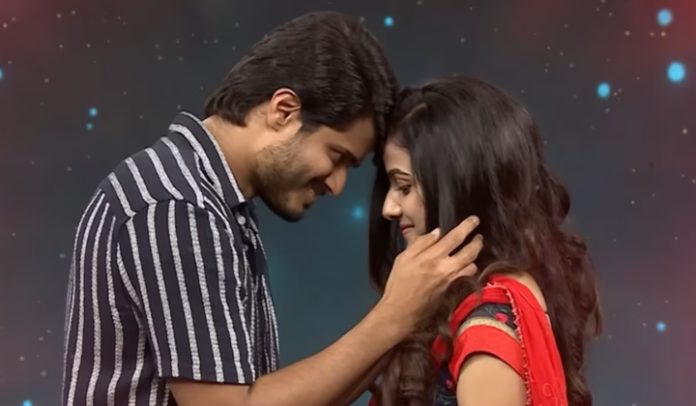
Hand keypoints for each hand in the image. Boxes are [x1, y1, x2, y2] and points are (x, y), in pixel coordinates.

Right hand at [376, 216, 482, 334]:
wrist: (401, 311)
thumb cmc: (399, 284)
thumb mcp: (404, 258)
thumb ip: (421, 243)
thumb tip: (437, 232)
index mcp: (432, 257)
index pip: (455, 237)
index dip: (467, 226)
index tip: (474, 219)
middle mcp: (445, 268)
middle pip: (470, 251)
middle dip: (478, 241)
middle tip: (479, 235)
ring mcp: (451, 281)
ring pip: (472, 265)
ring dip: (474, 256)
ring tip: (473, 251)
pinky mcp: (453, 291)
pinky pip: (467, 277)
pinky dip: (469, 270)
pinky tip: (466, 267)